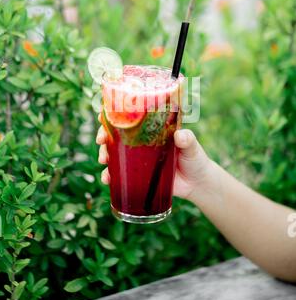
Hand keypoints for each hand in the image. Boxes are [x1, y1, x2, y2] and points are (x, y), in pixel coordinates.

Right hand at [96, 115, 211, 203]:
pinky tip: (106, 179)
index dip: (114, 115)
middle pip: (116, 135)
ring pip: (114, 154)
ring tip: (103, 160)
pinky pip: (119, 175)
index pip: (130, 117)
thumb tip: (181, 136)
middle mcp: (141, 142)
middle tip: (101, 141)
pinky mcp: (138, 176)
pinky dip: (110, 176)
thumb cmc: (196, 159)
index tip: (103, 115)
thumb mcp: (192, 147)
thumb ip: (188, 140)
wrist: (198, 184)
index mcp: (152, 129)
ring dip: (104, 155)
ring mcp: (138, 159)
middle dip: (103, 136)